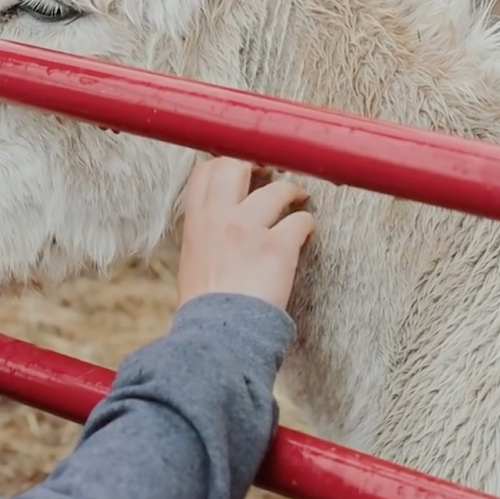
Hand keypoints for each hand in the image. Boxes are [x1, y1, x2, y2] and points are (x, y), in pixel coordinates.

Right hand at [176, 157, 315, 310]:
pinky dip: (308, 225)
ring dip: (292, 192)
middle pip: (238, 166)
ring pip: (278, 189)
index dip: (225, 164)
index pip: (205, 172)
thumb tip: (216, 226)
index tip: (240, 171)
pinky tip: (307, 234)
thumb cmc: (205, 305)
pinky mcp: (278, 247)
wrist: (219, 334)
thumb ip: (205, 234)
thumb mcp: (192, 261)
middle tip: (271, 176)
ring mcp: (251, 229)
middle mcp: (222, 218)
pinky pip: (302, 221)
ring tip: (299, 200)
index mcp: (197, 222)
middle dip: (257, 165)